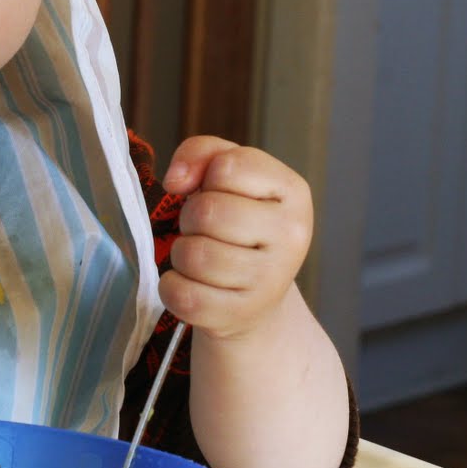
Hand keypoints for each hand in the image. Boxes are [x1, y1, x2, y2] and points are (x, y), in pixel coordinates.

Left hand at [158, 136, 312, 341]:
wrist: (256, 296)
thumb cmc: (238, 225)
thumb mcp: (229, 177)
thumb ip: (202, 152)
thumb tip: (175, 179)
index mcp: (294, 191)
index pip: (227, 166)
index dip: (206, 178)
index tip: (215, 192)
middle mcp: (292, 235)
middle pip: (207, 211)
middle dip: (190, 218)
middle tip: (204, 230)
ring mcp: (270, 280)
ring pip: (193, 254)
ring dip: (181, 254)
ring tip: (200, 257)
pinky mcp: (241, 315)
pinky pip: (183, 295)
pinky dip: (172, 287)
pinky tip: (191, 284)